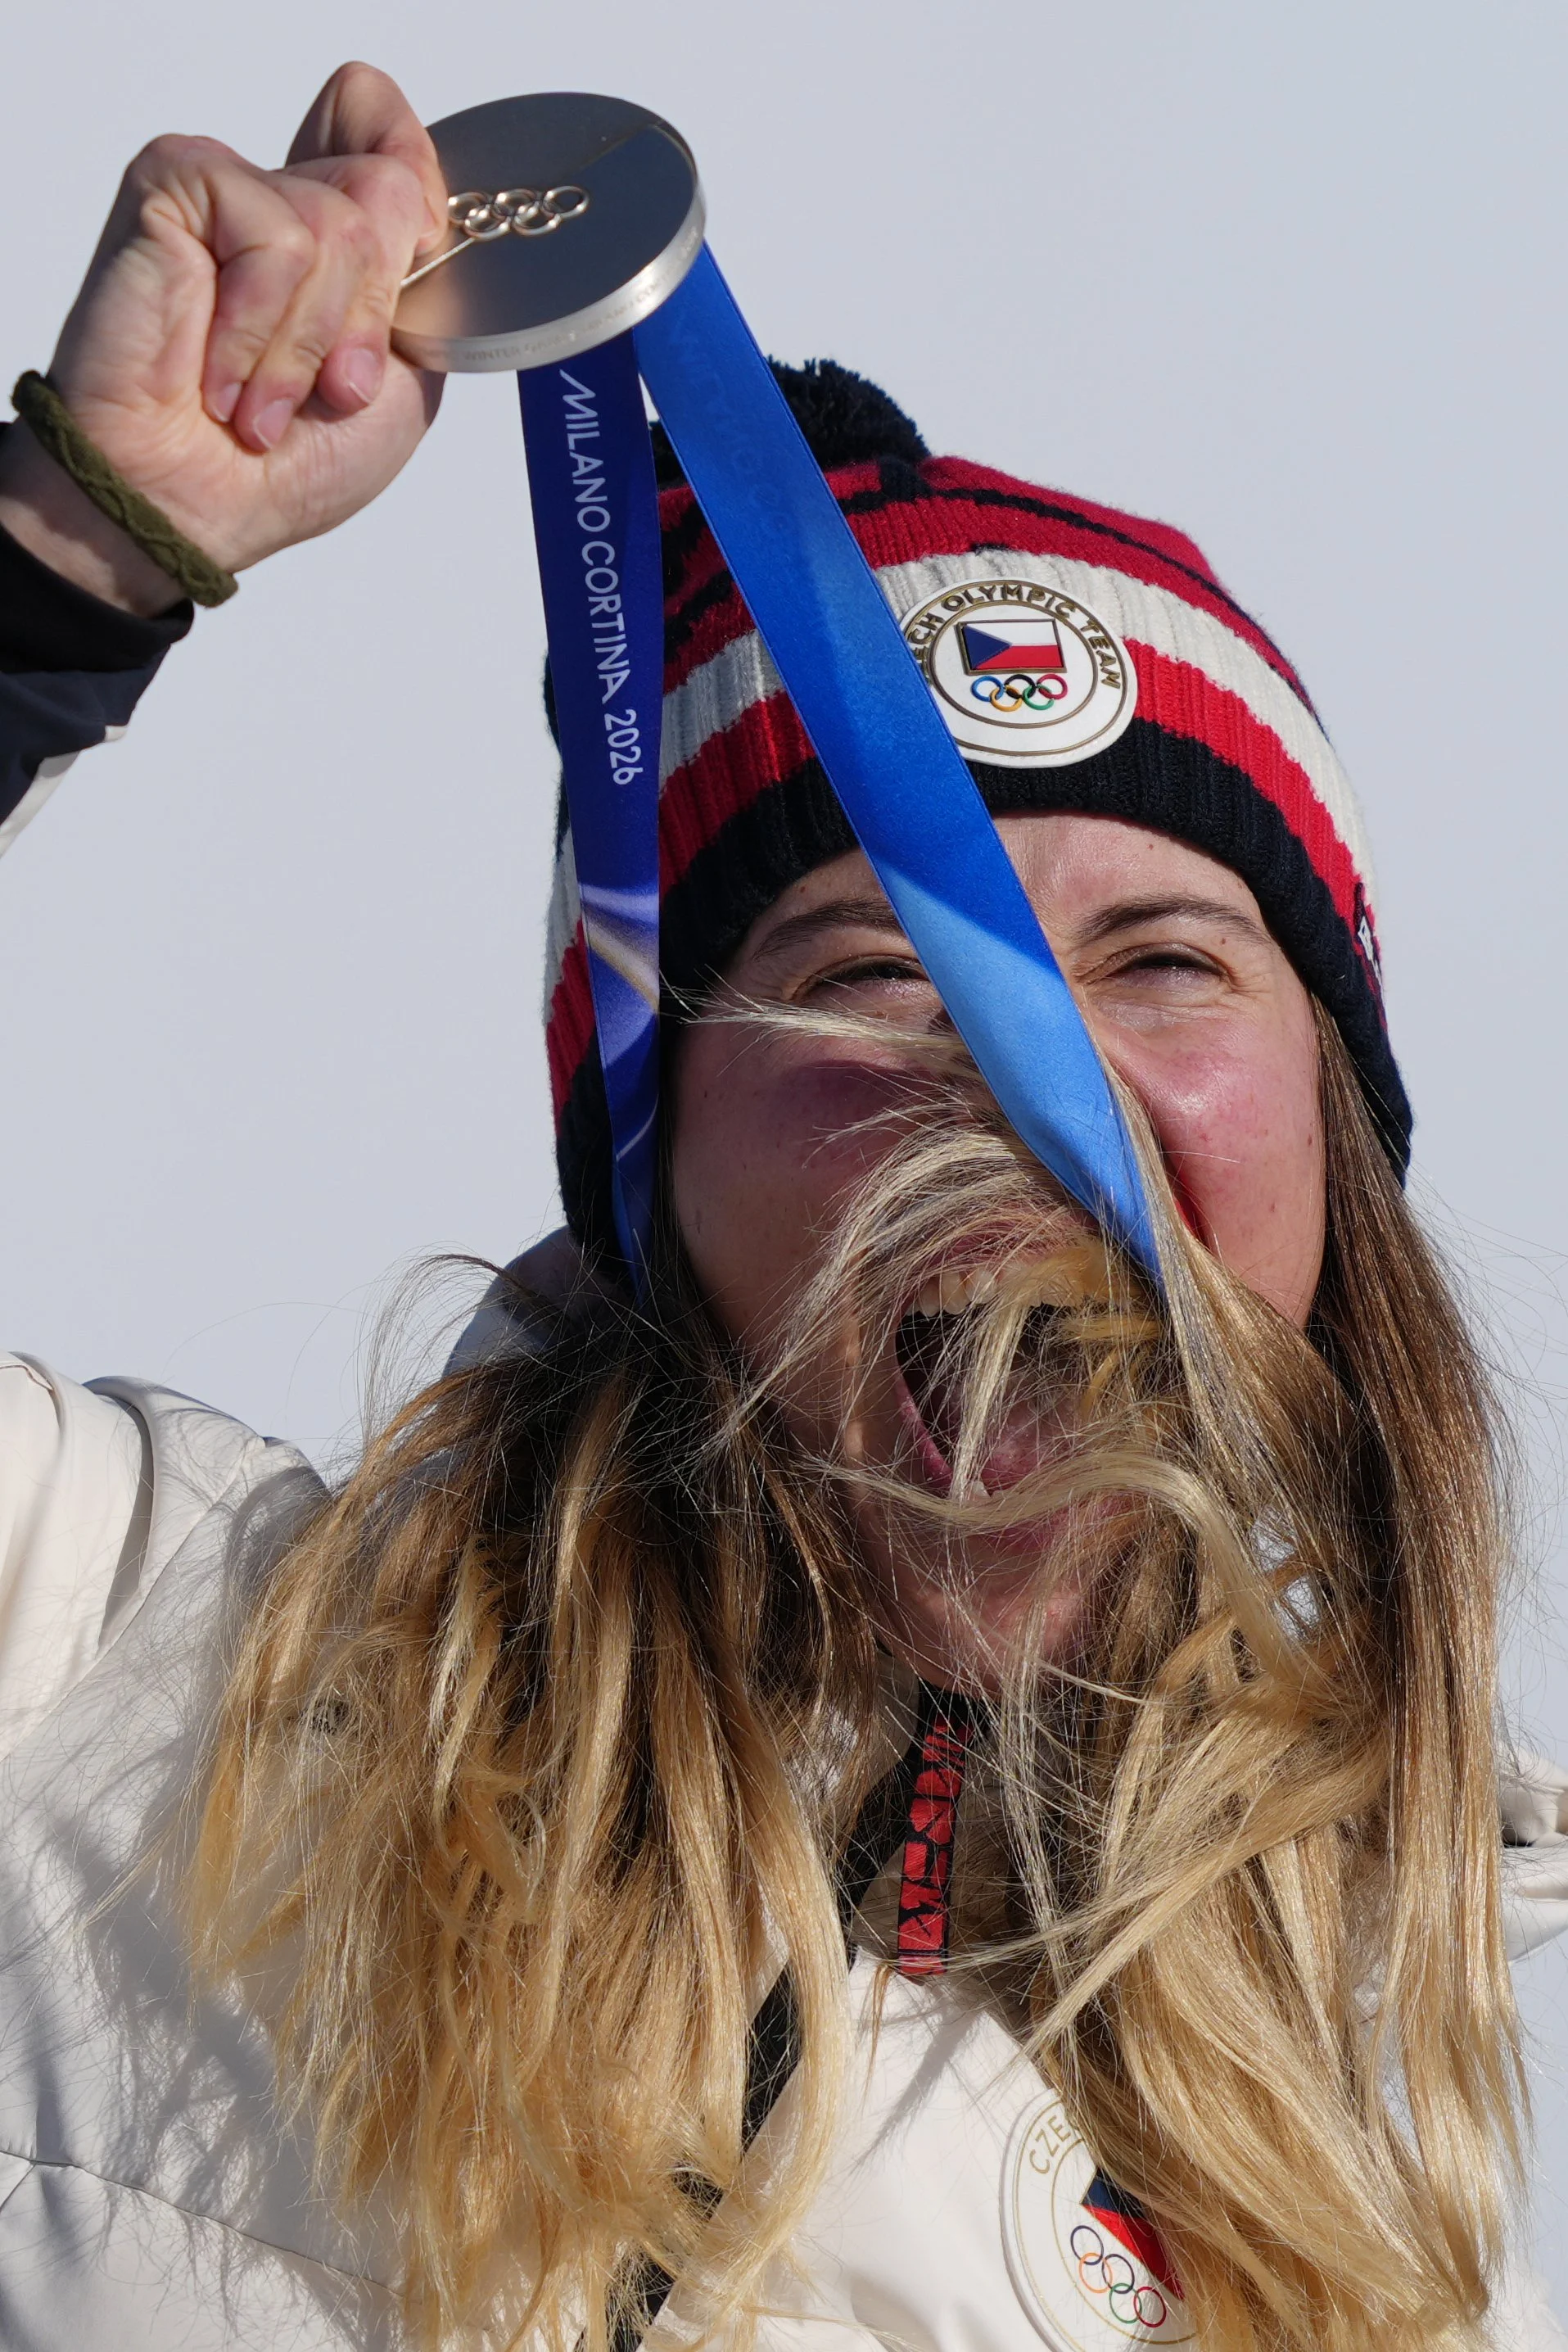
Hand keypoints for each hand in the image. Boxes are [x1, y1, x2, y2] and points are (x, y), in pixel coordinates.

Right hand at [0, 63, 447, 609]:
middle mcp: (282, 195)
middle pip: (388, 187)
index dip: (418, 191)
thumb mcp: (404, 379)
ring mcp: (226, 184)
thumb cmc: (289, 463)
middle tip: (325, 389)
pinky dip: (261, 325)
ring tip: (262, 401)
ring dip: (310, 342)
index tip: (407, 280)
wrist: (194, 508)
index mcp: (339, 230)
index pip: (386, 125)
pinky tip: (217, 374)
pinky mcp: (175, 183)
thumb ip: (425, 284)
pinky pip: (274, 234)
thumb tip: (422, 210)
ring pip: (339, 222)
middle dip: (369, 316)